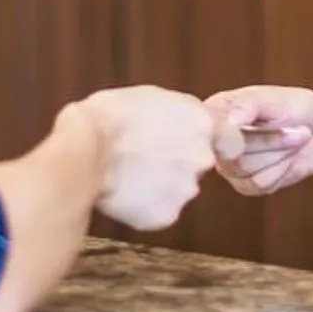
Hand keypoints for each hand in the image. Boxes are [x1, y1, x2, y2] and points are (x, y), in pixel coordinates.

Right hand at [72, 86, 233, 230]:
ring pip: (178, 188)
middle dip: (176, 163)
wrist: (82, 153)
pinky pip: (160, 210)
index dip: (212, 143)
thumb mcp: (150, 97)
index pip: (230, 139)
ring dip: (159, 185)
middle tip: (144, 156)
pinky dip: (145, 205)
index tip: (193, 145)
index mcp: (202, 123)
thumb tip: (187, 119)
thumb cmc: (108, 118)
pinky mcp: (167, 215)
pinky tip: (124, 190)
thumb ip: (180, 112)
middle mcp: (202, 157)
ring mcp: (186, 189)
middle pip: (197, 164)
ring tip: (128, 172)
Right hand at [204, 85, 312, 194]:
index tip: (260, 124)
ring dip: (279, 155)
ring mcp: (230, 166)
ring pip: (245, 170)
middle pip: (231, 152)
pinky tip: (288, 158)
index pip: (211, 128)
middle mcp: (218, 141)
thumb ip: (247, 105)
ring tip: (294, 139)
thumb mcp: (274, 98)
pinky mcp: (247, 185)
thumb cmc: (296, 108)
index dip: (233, 132)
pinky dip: (281, 171)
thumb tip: (228, 121)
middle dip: (270, 141)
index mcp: (216, 112)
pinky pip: (259, 184)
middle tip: (297, 129)